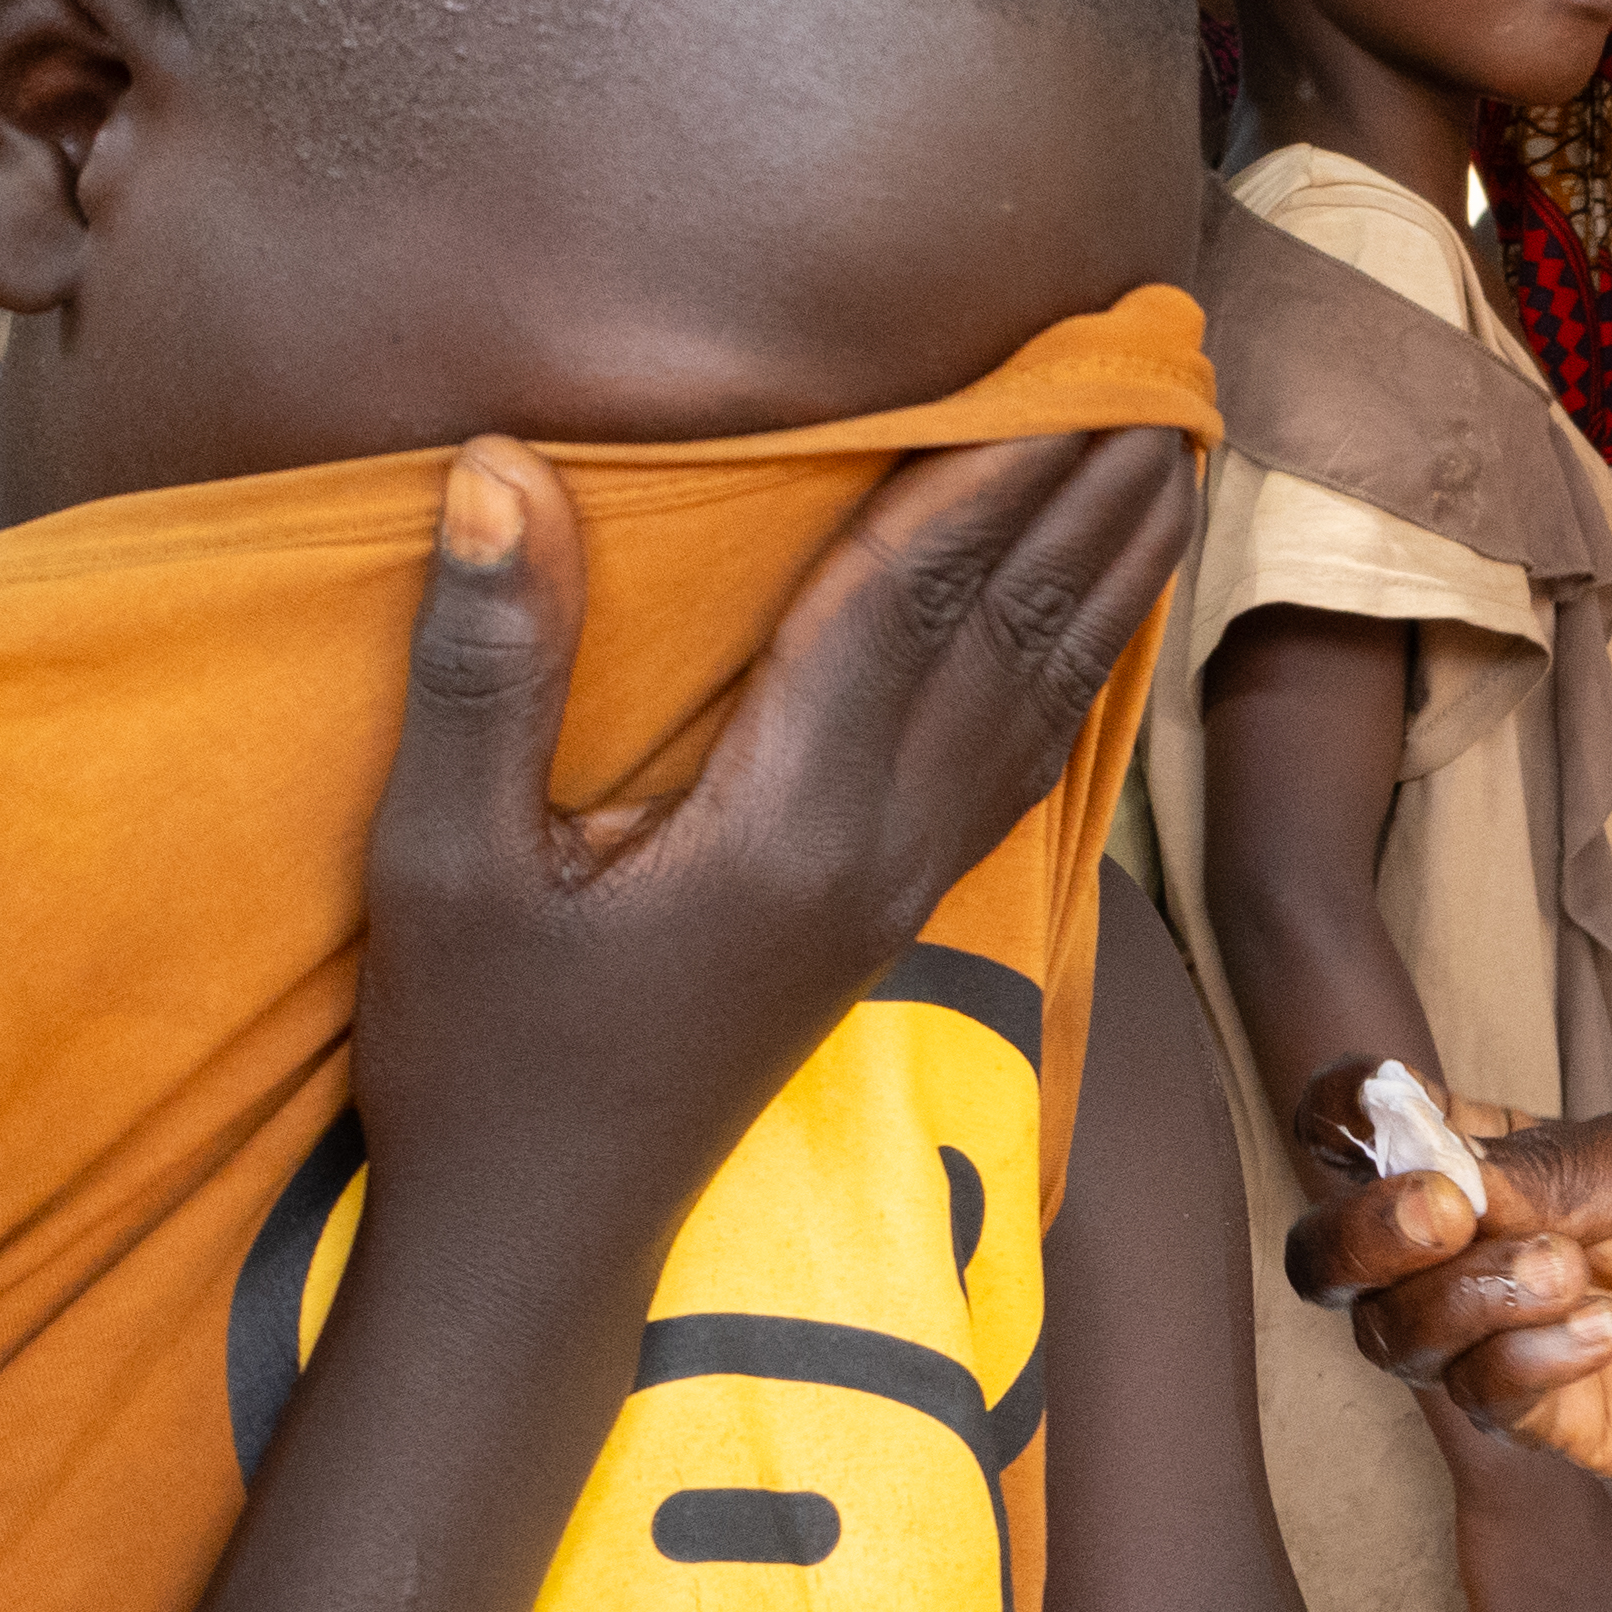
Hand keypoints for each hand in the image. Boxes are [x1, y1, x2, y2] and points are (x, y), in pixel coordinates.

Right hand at [353, 423, 1194, 1268]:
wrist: (534, 1248)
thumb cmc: (472, 1056)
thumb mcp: (437, 861)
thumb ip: (485, 667)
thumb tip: (503, 471)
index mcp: (782, 826)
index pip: (909, 603)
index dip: (985, 470)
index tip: (1063, 362)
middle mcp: (873, 855)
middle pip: (1010, 639)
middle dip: (1087, 500)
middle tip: (1167, 375)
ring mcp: (892, 897)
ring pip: (1037, 703)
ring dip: (1108, 578)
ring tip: (1174, 470)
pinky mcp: (884, 927)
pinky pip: (1016, 769)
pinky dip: (1071, 674)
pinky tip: (1094, 631)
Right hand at [1309, 1111, 1611, 1513]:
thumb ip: (1536, 1167)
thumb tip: (1431, 1174)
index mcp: (1485, 1160)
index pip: (1357, 1133)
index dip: (1341, 1112)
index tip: (1382, 1098)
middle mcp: (1467, 1253)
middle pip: (1327, 1255)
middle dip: (1360, 1229)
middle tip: (1444, 1211)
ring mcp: (1491, 1338)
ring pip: (1388, 1331)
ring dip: (1468, 1292)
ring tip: (1573, 1269)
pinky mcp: (1535, 1417)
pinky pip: (1476, 1393)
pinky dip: (1529, 1354)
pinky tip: (1610, 1332)